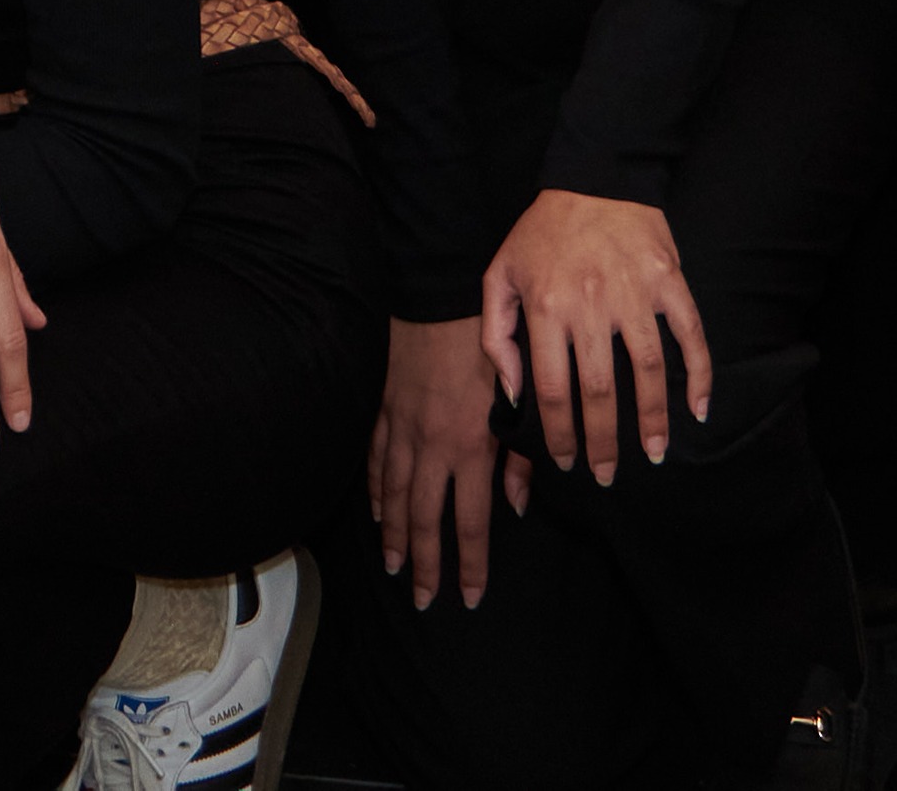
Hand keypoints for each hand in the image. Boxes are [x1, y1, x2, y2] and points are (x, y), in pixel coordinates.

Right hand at [369, 312, 519, 608]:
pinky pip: (377, 462)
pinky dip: (377, 492)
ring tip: (397, 568)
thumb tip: (518, 505)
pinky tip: (379, 513)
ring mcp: (402, 430)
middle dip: (426, 565)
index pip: (468, 521)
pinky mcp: (384, 410)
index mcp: (469, 446)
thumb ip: (520, 455)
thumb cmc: (485, 342)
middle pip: (425, 520)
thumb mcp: (517, 396)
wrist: (437, 296)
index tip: (470, 596)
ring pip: (395, 497)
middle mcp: (431, 446)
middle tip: (424, 600)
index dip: (469, 564)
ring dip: (396, 537)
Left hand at [479, 186, 706, 480]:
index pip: (552, 391)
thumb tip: (512, 393)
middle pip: (599, 392)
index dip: (558, 435)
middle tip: (609, 476)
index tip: (565, 463)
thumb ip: (494, 334)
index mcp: (545, 307)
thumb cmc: (542, 231)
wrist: (595, 175)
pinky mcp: (669, 281)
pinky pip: (690, 335)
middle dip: (604, 443)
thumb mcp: (499, 274)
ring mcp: (635, 294)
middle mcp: (590, 305)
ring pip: (648, 372)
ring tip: (655, 455)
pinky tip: (699, 408)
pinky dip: (699, 374)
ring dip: (653, 421)